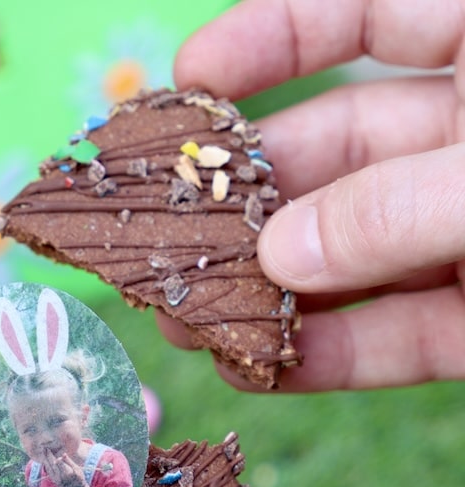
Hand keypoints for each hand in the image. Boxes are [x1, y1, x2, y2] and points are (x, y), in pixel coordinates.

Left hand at [42, 449, 88, 486]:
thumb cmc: (79, 479)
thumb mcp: (77, 469)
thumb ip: (69, 462)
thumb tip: (63, 454)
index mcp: (67, 473)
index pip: (58, 463)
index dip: (53, 455)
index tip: (50, 449)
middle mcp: (59, 476)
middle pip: (52, 464)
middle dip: (48, 456)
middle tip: (45, 448)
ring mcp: (56, 479)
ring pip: (48, 467)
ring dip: (45, 459)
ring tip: (43, 451)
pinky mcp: (54, 480)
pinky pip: (48, 471)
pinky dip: (46, 464)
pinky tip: (45, 459)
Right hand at [165, 0, 464, 390]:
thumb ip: (398, 208)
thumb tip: (281, 255)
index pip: (371, 15)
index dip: (275, 37)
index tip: (192, 75)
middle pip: (338, 158)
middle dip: (247, 201)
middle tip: (165, 236)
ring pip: (356, 259)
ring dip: (272, 295)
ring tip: (189, 323)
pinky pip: (399, 335)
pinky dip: (334, 357)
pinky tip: (265, 371)